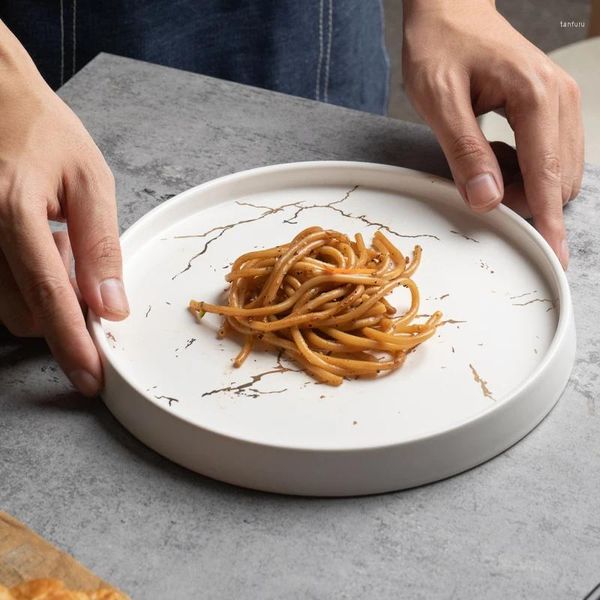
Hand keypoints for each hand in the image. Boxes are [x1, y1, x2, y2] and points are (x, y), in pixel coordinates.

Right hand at [0, 22, 127, 394]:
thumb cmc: (43, 131)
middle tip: (80, 266)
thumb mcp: (89, 181)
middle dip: (62, 311)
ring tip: (56, 245)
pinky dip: (21, 282)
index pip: (49, 295)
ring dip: (42, 296)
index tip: (90, 378)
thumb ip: (100, 247)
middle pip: (23, 312)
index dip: (72, 342)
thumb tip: (110, 307)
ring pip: (6, 305)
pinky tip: (34, 246)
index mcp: (14, 211)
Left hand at [402, 0, 583, 267]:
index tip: (553, 256)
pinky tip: (494, 152)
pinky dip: (524, 169)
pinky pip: (550, 155)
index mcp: (536, 98)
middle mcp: (560, 100)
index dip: (547, 222)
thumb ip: (465, 152)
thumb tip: (488, 200)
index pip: (547, 176)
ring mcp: (560, 101)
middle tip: (478, 188)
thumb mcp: (439, 101)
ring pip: (558, 171)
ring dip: (523, 185)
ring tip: (482, 163)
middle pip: (558, 180)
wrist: (450, 10)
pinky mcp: (551, 105)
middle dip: (523, 200)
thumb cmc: (440, 46)